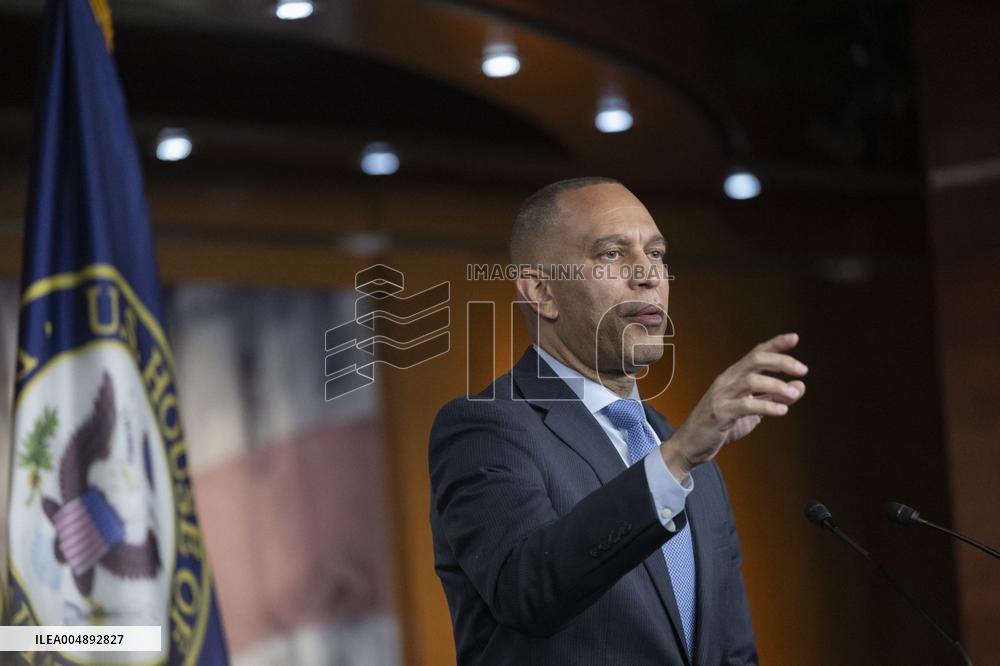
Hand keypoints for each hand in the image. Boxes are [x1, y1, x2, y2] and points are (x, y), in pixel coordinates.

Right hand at [661, 332, 807, 479]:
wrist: (690, 444)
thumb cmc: (720, 425)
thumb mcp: (752, 411)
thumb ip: (773, 397)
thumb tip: (800, 386)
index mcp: (733, 377)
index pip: (756, 354)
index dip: (775, 344)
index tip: (795, 338)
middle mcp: (727, 381)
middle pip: (755, 360)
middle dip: (781, 361)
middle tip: (803, 370)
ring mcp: (721, 395)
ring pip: (750, 380)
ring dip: (776, 384)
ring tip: (793, 393)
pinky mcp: (720, 413)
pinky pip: (745, 405)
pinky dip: (766, 405)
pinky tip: (782, 410)